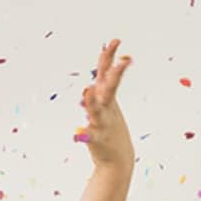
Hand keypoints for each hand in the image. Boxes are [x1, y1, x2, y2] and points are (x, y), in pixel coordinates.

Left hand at [75, 38, 133, 168]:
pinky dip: (83, 134)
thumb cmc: (110, 129)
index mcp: (107, 97)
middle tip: (124, 61)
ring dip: (92, 102)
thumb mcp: (107, 105)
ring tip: (87, 92)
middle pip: (109, 88)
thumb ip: (103, 87)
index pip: (108, 72)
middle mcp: (106, 108)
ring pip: (97, 110)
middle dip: (115, 74)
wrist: (118, 160)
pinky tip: (77, 133)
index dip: (110, 56)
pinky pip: (89, 136)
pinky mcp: (96, 140)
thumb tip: (99, 68)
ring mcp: (102, 123)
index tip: (117, 40)